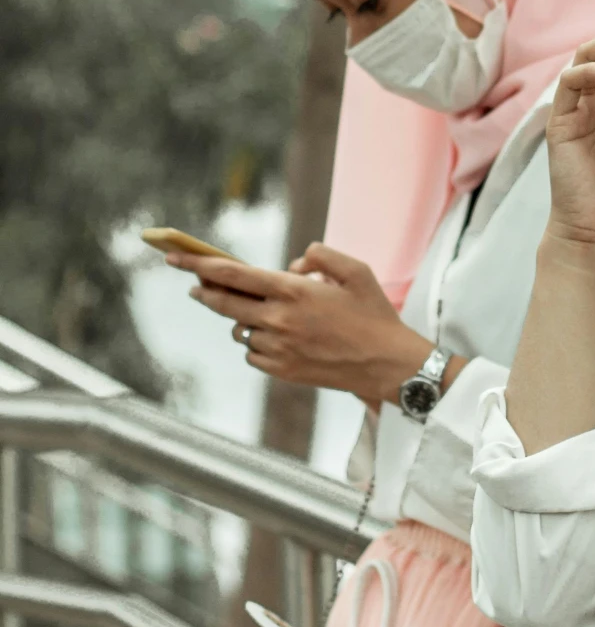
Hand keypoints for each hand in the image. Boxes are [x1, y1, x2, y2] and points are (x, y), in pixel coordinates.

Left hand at [162, 242, 437, 406]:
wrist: (386, 364)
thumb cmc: (374, 314)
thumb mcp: (356, 270)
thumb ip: (320, 256)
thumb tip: (292, 267)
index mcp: (294, 291)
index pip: (234, 274)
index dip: (199, 265)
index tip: (175, 259)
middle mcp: (279, 319)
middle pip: (223, 303)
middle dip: (203, 291)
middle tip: (194, 285)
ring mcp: (277, 347)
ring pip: (239, 329)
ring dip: (241, 319)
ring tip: (262, 314)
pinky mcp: (281, 370)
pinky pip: (253, 353)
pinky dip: (258, 343)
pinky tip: (278, 338)